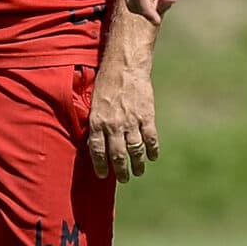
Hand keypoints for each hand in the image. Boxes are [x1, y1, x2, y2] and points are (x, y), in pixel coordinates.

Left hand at [86, 62, 159, 181]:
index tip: (103, 175)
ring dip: (137, 164)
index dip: (101, 166)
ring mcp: (131, 122)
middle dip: (121, 171)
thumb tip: (96, 141)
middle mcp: (113, 125)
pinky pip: (150, 139)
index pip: (97, 151)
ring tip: (138, 172)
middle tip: (124, 179)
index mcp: (97, 122)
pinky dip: (152, 150)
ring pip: (135, 151)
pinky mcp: (146, 117)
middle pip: (117, 155)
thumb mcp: (94, 102)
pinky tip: (152, 157)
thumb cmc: (106, 81)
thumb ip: (96, 122)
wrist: (125, 66)